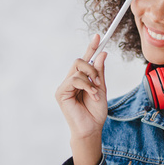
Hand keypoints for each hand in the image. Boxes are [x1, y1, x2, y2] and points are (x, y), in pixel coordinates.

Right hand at [55, 35, 107, 164]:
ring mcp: (65, 86)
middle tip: (98, 80)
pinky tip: (92, 96)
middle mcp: (71, 80)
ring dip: (91, 80)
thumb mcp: (101, 89)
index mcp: (81, 79)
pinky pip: (74, 80)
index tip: (98, 36)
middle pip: (79, 60)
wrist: (92, 129)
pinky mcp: (61, 92)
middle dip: (92, 67)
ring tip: (96, 93)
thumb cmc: (95, 112)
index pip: (85, 60)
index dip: (90, 47)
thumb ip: (100, 72)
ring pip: (78, 70)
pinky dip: (86, 86)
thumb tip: (102, 53)